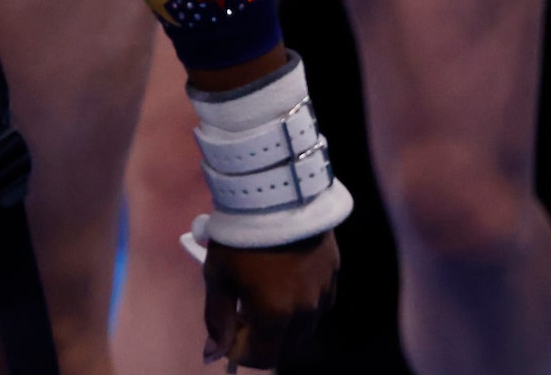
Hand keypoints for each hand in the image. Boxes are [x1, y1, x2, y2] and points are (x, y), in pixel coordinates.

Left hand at [203, 231, 338, 368]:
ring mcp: (323, 293)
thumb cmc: (238, 235)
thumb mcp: (217, 275)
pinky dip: (302, 304)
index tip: (230, 339)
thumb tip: (216, 349)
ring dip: (285, 324)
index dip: (243, 354)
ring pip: (305, 326)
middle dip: (265, 340)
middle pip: (287, 346)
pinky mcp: (334, 275)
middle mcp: (305, 310)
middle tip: (244, 318)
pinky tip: (285, 283)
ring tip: (264, 297)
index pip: (264, 357)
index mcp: (275, 314)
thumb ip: (217, 317)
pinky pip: (319, 303)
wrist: (274, 193)